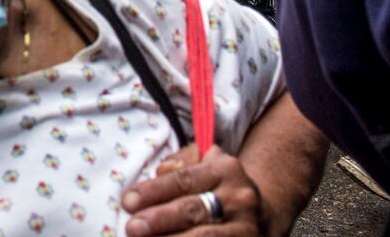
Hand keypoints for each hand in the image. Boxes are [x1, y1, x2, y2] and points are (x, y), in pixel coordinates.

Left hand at [123, 145, 268, 236]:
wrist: (262, 215)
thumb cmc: (218, 186)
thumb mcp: (205, 163)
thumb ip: (181, 162)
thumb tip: (160, 171)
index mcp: (226, 170)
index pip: (184, 180)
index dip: (155, 191)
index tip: (128, 201)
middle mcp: (239, 198)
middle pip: (192, 210)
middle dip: (159, 219)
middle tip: (132, 227)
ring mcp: (246, 228)